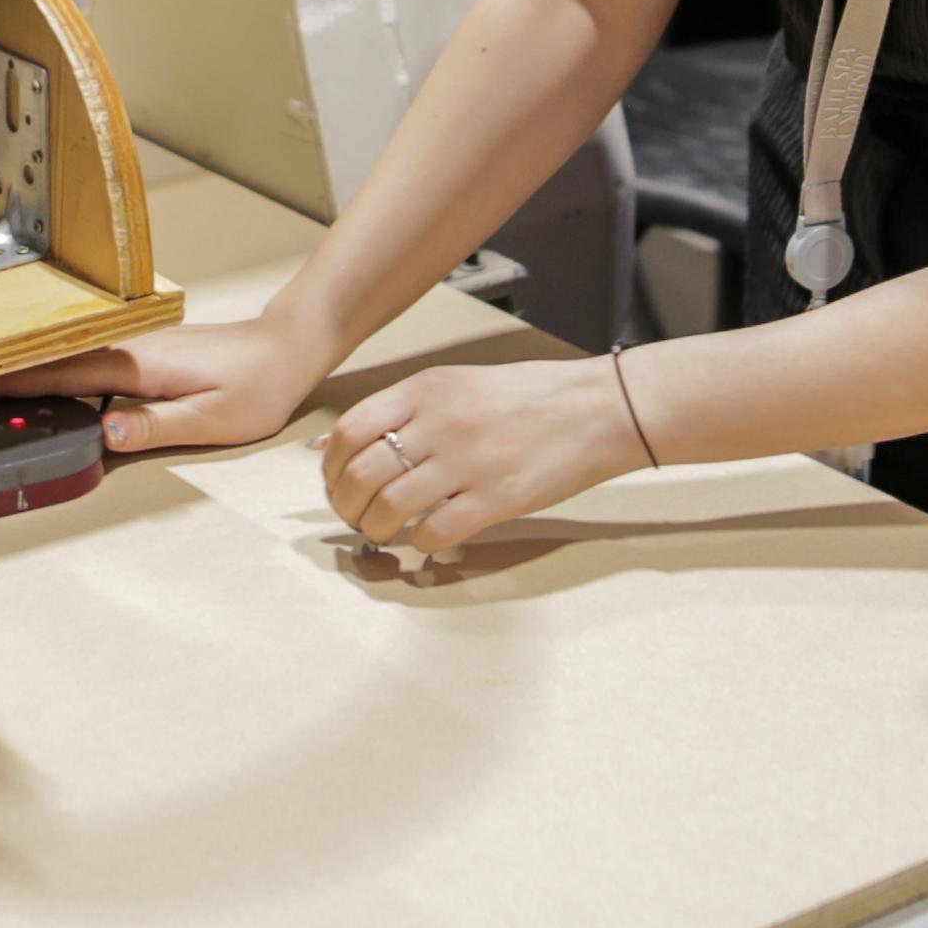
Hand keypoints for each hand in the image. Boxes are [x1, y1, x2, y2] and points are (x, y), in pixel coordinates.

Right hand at [0, 303, 329, 456]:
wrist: (288, 345)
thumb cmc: (258, 384)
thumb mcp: (213, 418)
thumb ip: (156, 425)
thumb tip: (104, 432)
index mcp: (139, 366)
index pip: (63, 374)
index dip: (15, 380)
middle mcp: (131, 350)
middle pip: (55, 362)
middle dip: (6, 373)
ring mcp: (137, 347)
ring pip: (70, 358)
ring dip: (30, 369)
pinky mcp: (146, 352)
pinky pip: (89, 361)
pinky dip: (59, 369)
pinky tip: (48, 383)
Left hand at [323, 358, 647, 563]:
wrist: (595, 409)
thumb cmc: (524, 397)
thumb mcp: (456, 384)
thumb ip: (403, 409)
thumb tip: (339, 441)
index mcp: (426, 389)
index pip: (351, 430)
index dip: (332, 466)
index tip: (336, 483)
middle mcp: (439, 423)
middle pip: (362, 475)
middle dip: (347, 506)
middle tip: (356, 517)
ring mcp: (468, 462)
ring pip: (391, 508)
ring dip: (377, 529)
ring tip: (384, 533)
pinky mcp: (497, 499)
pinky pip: (435, 532)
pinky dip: (420, 543)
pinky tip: (426, 539)